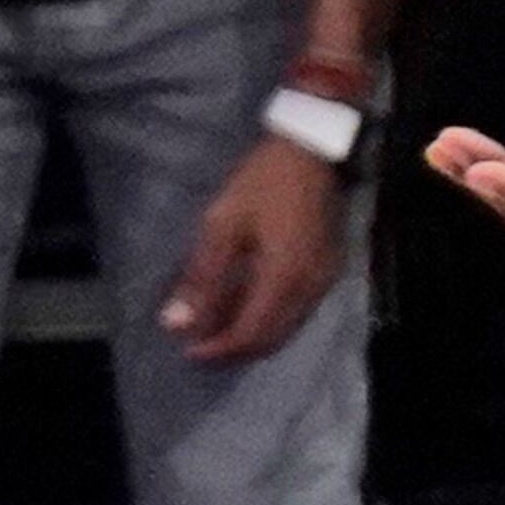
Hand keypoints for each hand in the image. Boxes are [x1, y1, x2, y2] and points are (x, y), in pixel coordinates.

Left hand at [162, 138, 347, 363]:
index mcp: (283, 278)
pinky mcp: (328, 273)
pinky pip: (297, 312)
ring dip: (252, 337)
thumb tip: (176, 323)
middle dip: (235, 351)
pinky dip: (269, 320)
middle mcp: (309, 290)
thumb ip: (202, 277)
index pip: (250, 334)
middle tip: (201, 348)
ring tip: (218, 330)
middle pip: (271, 340)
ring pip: (286, 329)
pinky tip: (246, 308)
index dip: (219, 350)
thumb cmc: (263, 183)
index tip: (188, 352)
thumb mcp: (223, 224)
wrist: (312, 153)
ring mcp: (323, 283)